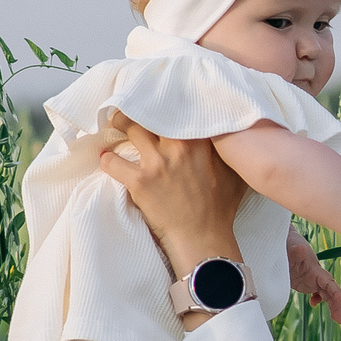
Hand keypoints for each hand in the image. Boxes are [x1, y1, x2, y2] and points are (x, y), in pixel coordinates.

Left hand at [96, 118, 245, 279]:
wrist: (203, 237)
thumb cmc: (220, 208)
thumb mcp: (233, 173)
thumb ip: (228, 150)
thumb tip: (229, 135)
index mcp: (201, 141)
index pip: (178, 109)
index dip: (164, 104)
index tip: (156, 103)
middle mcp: (178, 146)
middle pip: (150, 112)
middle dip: (137, 108)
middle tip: (129, 110)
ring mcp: (157, 163)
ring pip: (129, 128)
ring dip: (118, 127)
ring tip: (114, 128)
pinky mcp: (139, 181)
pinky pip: (112, 162)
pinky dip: (107, 160)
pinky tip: (106, 159)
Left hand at [286, 229, 340, 324]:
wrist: (283, 241)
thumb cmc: (287, 242)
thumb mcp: (290, 246)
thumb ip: (295, 250)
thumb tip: (301, 249)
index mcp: (313, 269)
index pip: (328, 282)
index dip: (335, 292)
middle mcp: (315, 275)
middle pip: (330, 291)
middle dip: (337, 305)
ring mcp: (311, 279)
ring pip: (325, 294)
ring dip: (332, 306)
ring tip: (339, 320)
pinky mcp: (305, 282)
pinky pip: (316, 292)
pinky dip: (317, 299)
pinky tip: (313, 304)